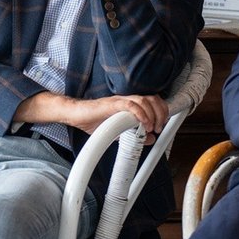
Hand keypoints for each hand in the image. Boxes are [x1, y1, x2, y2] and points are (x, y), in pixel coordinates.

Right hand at [15, 92, 169, 137]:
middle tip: (159, 127)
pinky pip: (131, 105)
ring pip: (144, 100)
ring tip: (152, 127)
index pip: (153, 101)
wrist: (76, 115)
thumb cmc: (94, 121)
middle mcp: (128, 99)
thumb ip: (134, 135)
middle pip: (153, 99)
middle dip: (161, 113)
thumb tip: (150, 139)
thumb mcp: (119, 133)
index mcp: (131, 104)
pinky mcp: (112, 104)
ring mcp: (120, 100)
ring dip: (152, 114)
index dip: (162, 111)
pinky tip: (143, 124)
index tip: (163, 124)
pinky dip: (140, 114)